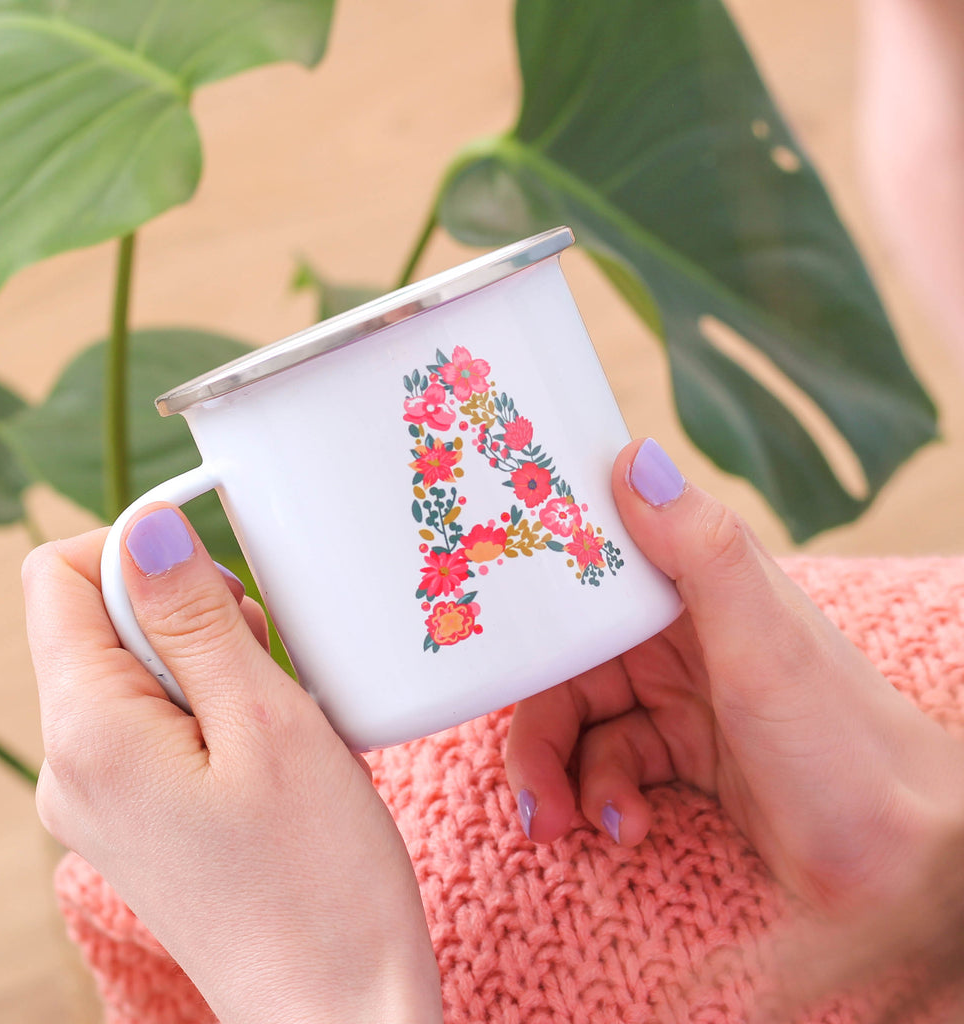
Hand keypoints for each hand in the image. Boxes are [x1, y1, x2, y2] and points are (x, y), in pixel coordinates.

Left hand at [25, 504, 441, 1023]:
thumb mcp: (265, 718)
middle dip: (186, 615)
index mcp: (86, 732)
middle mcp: (68, 766)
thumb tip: (145, 528)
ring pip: (135, 671)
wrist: (337, 1004)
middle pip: (100, 622)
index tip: (221, 577)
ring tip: (274, 717)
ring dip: (209, 663)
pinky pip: (155, 723)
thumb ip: (193, 616)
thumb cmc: (317, 874)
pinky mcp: (135, 818)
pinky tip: (266, 751)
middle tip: (265, 666)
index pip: (60, 577)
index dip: (139, 549)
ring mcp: (96, 799)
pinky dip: (211, 709)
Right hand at [506, 439, 963, 916]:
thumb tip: (633, 456)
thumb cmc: (842, 742)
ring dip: (563, 776)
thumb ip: (700, 550)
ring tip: (568, 823)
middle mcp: (679, 634)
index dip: (531, 591)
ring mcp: (676, 696)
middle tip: (533, 788)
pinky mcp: (678, 754)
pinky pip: (605, 767)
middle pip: (566, 663)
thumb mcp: (762, 642)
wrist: (898, 859)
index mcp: (695, 584)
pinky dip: (604, 798)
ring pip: (576, 723)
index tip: (479, 624)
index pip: (588, 567)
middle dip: (538, 727)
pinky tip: (629, 826)